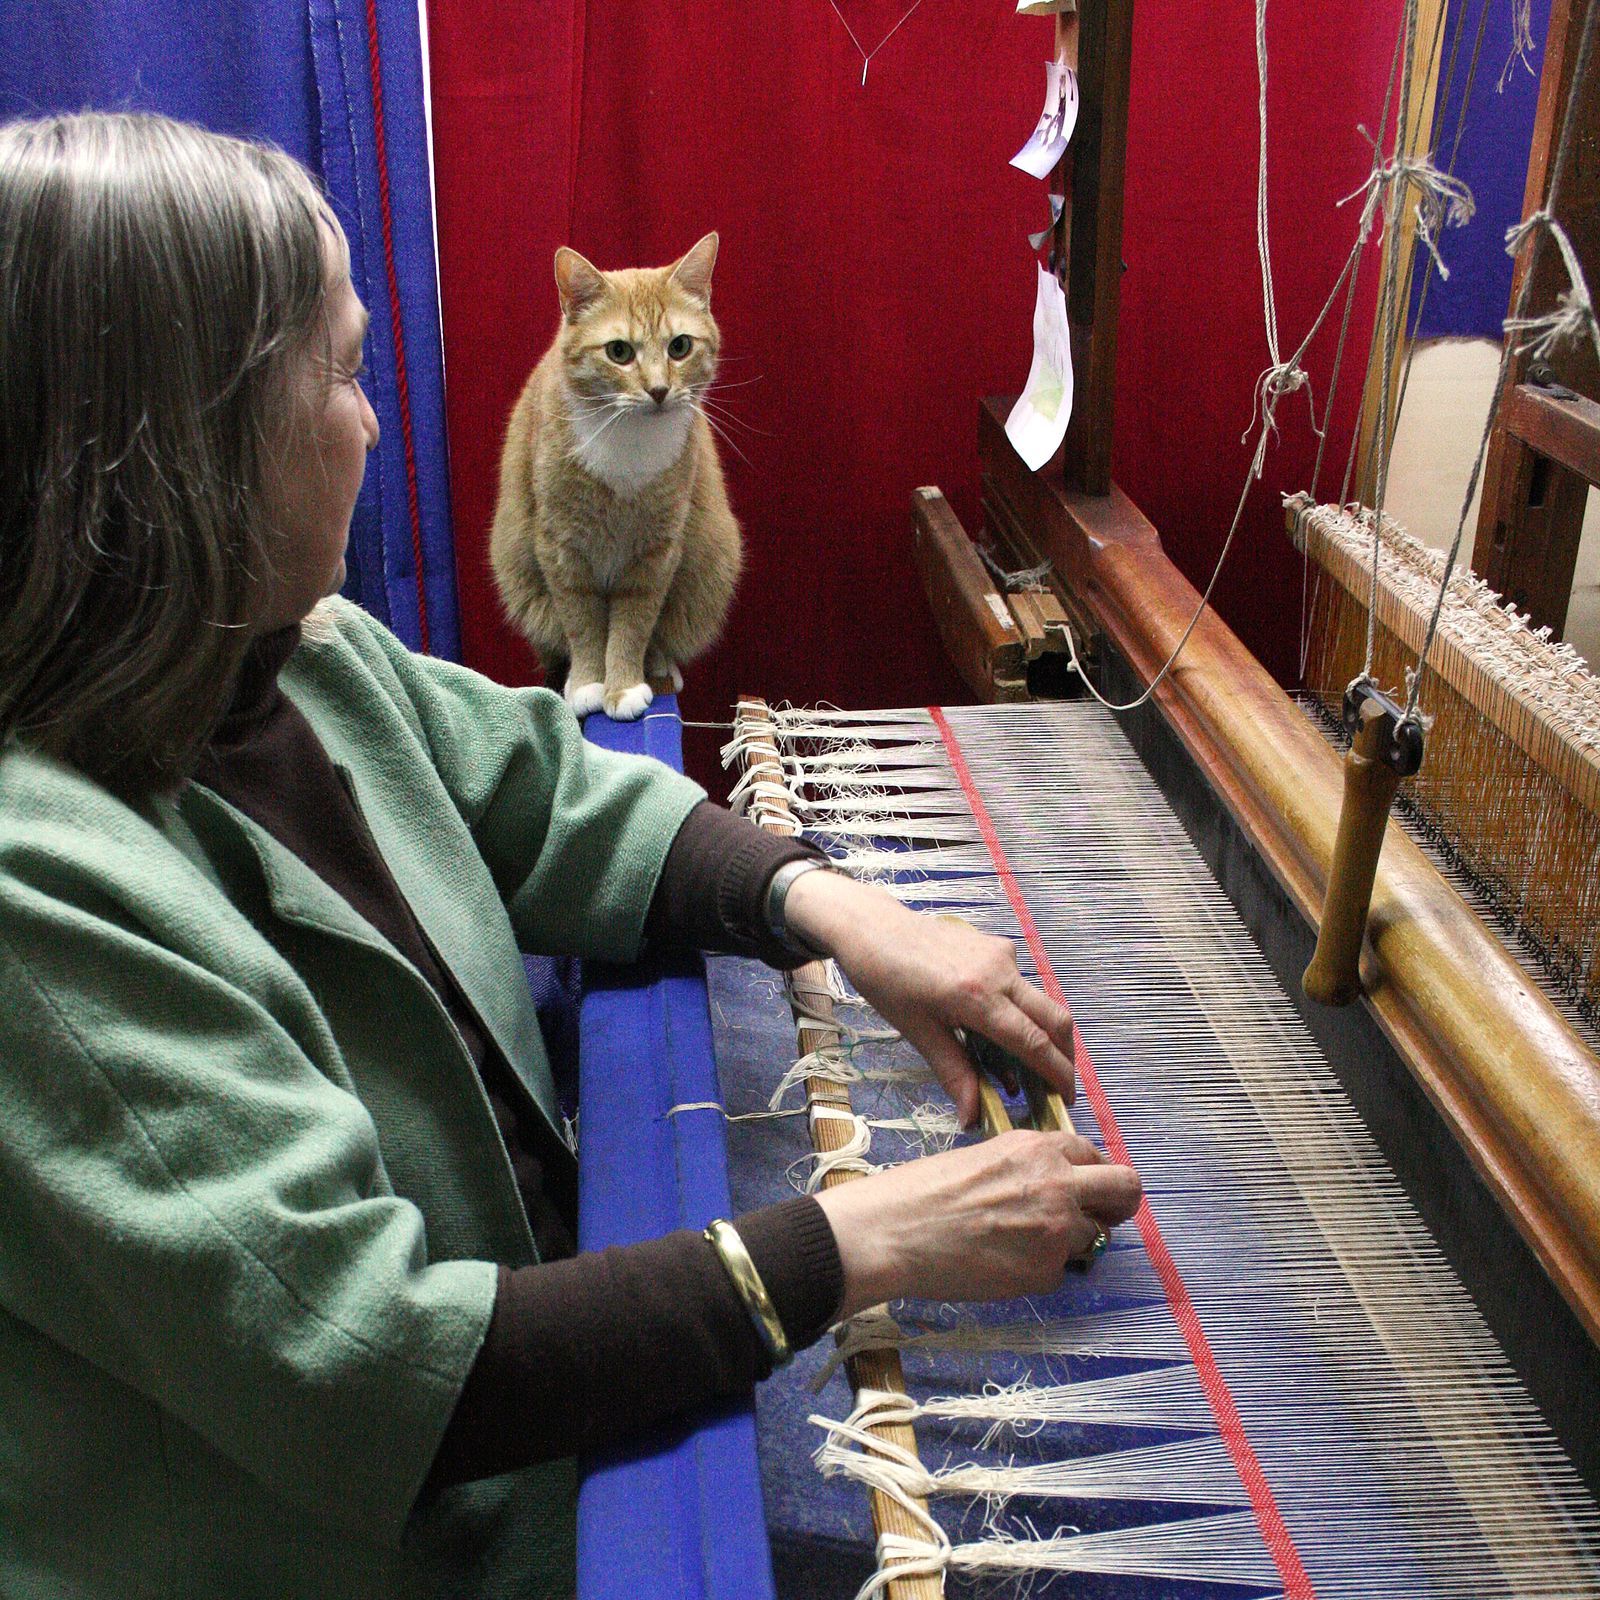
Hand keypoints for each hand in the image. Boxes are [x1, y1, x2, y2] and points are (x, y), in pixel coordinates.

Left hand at [783, 871, 1075, 1126]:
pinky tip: (996, 1030)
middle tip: (1056, 1088)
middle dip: (1064, 1056)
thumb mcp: (918, 1032)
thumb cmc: (887, 980)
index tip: (1066, 1101)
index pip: (1034, 1042)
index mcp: (978, 996)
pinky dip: (1021, 1012)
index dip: (1056, 1074)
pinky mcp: (996, 945)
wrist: (873, 929)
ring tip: (1020, 1067)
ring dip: (1041, 1035)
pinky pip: (1020, 984)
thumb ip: (953, 1073)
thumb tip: (973, 1117)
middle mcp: (1000, 971)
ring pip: (1040, 1001)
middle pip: (1055, 1018)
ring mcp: (1001, 954)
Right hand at [813, 1130, 1141, 1318]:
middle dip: (1120, 1204)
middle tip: (1101, 1217)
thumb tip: (1053, 1186)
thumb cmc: (922, 1191)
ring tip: (1021, 1245)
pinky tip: (1001, 1264)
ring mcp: (1055, 1231)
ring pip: (1093, 1239)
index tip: (1086, 1188)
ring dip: (1069, 1244)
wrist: (893, 1232)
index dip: (1093, 1174)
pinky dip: (1038, 1272)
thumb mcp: (983, 1157)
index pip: (1096, 1154)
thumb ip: (1027, 1167)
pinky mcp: (1044, 1273)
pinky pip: (1059, 1273)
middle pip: (1127, 1190)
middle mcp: (1057, 1184)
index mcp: (1037, 1148)